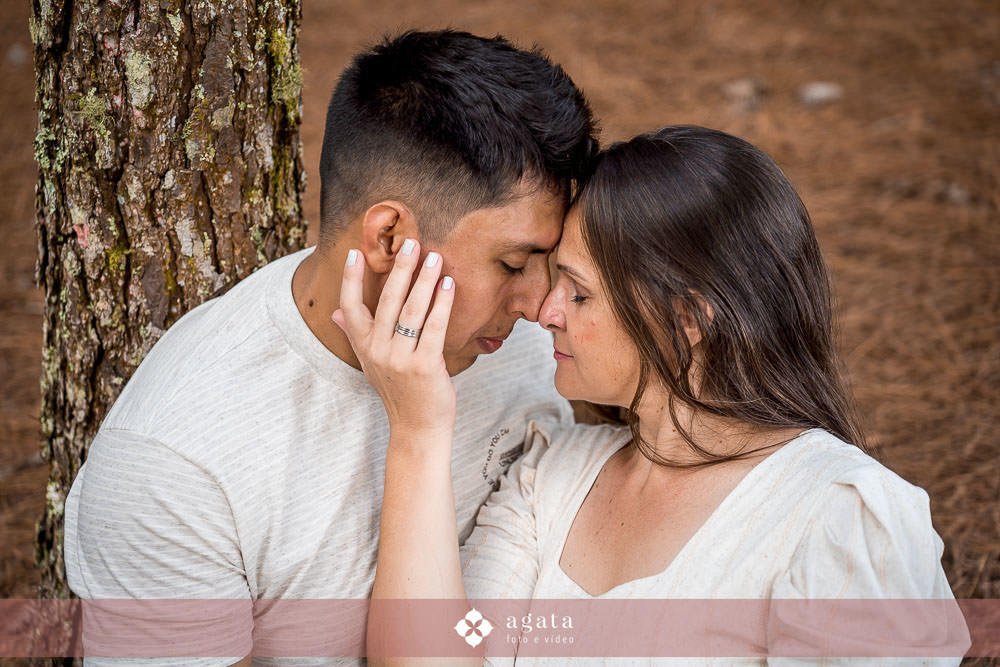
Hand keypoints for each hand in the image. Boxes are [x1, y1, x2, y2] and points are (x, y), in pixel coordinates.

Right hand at [332, 239, 456, 436]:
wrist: (417, 429)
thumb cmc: (398, 392)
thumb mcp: (371, 364)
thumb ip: (354, 335)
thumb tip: (334, 312)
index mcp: (363, 347)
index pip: (350, 306)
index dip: (351, 278)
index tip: (355, 251)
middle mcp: (378, 351)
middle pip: (387, 300)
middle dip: (400, 269)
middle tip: (411, 243)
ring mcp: (400, 359)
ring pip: (412, 310)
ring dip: (425, 280)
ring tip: (435, 257)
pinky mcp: (425, 366)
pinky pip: (434, 327)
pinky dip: (442, 304)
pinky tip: (449, 285)